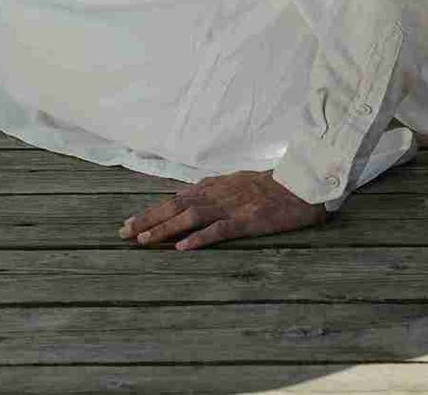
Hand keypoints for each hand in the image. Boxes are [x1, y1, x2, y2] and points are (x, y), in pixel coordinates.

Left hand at [118, 169, 326, 249]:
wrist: (304, 184)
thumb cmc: (275, 185)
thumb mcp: (240, 180)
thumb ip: (215, 188)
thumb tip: (189, 194)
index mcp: (217, 185)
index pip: (177, 197)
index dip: (153, 210)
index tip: (132, 222)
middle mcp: (219, 193)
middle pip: (177, 205)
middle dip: (148, 218)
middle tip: (123, 232)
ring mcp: (233, 206)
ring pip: (191, 216)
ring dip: (165, 228)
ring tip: (142, 240)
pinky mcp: (249, 219)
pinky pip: (220, 229)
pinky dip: (200, 238)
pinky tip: (182, 247)